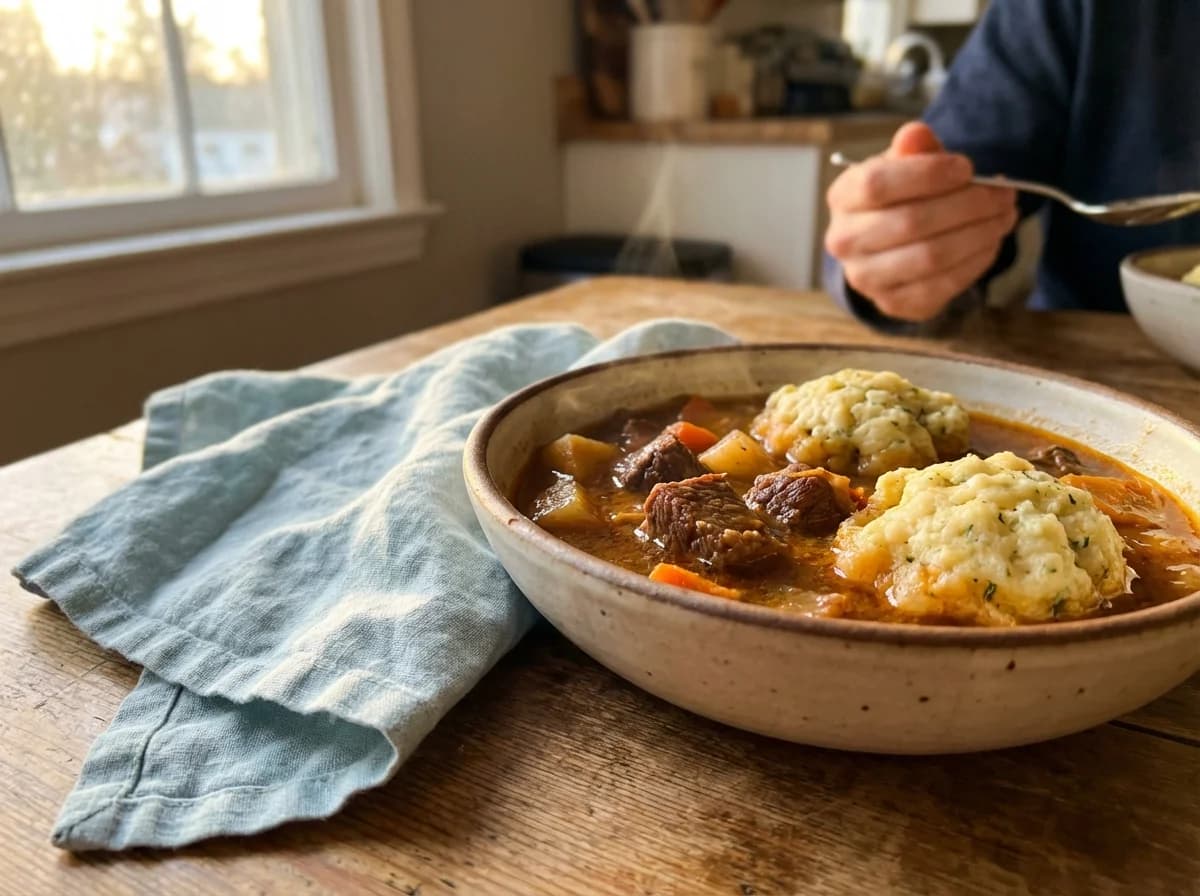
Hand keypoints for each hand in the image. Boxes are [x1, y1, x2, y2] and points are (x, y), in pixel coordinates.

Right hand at [824, 122, 1017, 321]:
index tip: (966, 168)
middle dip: (968, 205)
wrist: (889, 247)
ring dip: (980, 233)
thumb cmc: (900, 196)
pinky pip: (943, 284)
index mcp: (843, 198)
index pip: (878, 184)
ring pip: (931, 256)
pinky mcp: (894, 303)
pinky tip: (991, 241)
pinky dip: (976, 260)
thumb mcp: (905, 164)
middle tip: (1003, 193)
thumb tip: (916, 134)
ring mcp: (867, 278)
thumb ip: (913, 149)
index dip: (928, 174)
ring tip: (1005, 214)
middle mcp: (844, 241)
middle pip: (911, 221)